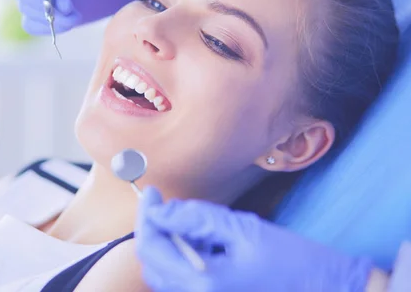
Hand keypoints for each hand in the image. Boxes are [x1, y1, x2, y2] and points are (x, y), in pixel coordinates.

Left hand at [135, 186, 372, 291]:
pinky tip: (207, 240)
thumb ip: (196, 217)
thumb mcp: (242, 228)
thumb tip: (160, 209)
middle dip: (156, 228)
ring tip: (197, 222)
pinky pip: (184, 277)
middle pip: (153, 261)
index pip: (151, 247)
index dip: (147, 216)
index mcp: (201, 282)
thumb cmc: (292, 260)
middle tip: (167, 203)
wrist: (327, 289)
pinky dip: (185, 254)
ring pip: (166, 270)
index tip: (152, 192)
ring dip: (171, 241)